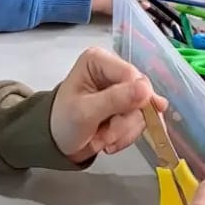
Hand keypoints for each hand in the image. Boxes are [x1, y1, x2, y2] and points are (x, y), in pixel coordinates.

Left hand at [49, 48, 159, 163]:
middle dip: (125, 121)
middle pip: (142, 93)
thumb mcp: (84, 112)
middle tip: (105, 135)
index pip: (131, 74)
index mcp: (98, 61)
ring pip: (144, 110)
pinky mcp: (129, 106)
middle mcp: (113, 70)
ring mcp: (123, 89)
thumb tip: (145, 90)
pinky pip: (142, 121)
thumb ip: (114, 99)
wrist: (58, 143)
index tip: (120, 119)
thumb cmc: (63, 123)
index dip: (134, 98)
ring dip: (124, 131)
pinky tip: (111, 141)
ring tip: (102, 138)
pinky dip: (128, 135)